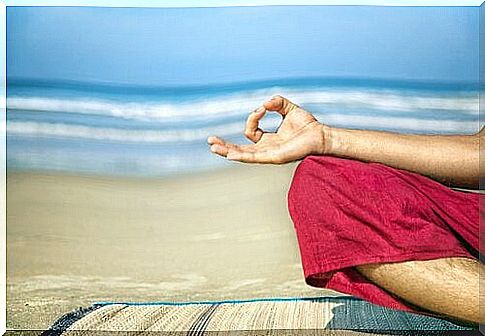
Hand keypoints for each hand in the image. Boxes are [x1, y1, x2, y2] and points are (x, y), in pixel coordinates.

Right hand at [207, 96, 326, 163]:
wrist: (321, 135)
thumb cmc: (308, 125)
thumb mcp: (289, 108)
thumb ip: (277, 103)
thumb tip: (265, 103)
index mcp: (268, 140)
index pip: (251, 131)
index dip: (253, 117)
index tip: (264, 108)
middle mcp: (266, 149)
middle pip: (240, 150)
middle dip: (224, 146)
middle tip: (210, 141)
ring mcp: (269, 154)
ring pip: (243, 155)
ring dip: (227, 151)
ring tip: (213, 147)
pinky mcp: (274, 157)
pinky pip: (254, 158)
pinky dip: (241, 156)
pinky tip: (230, 155)